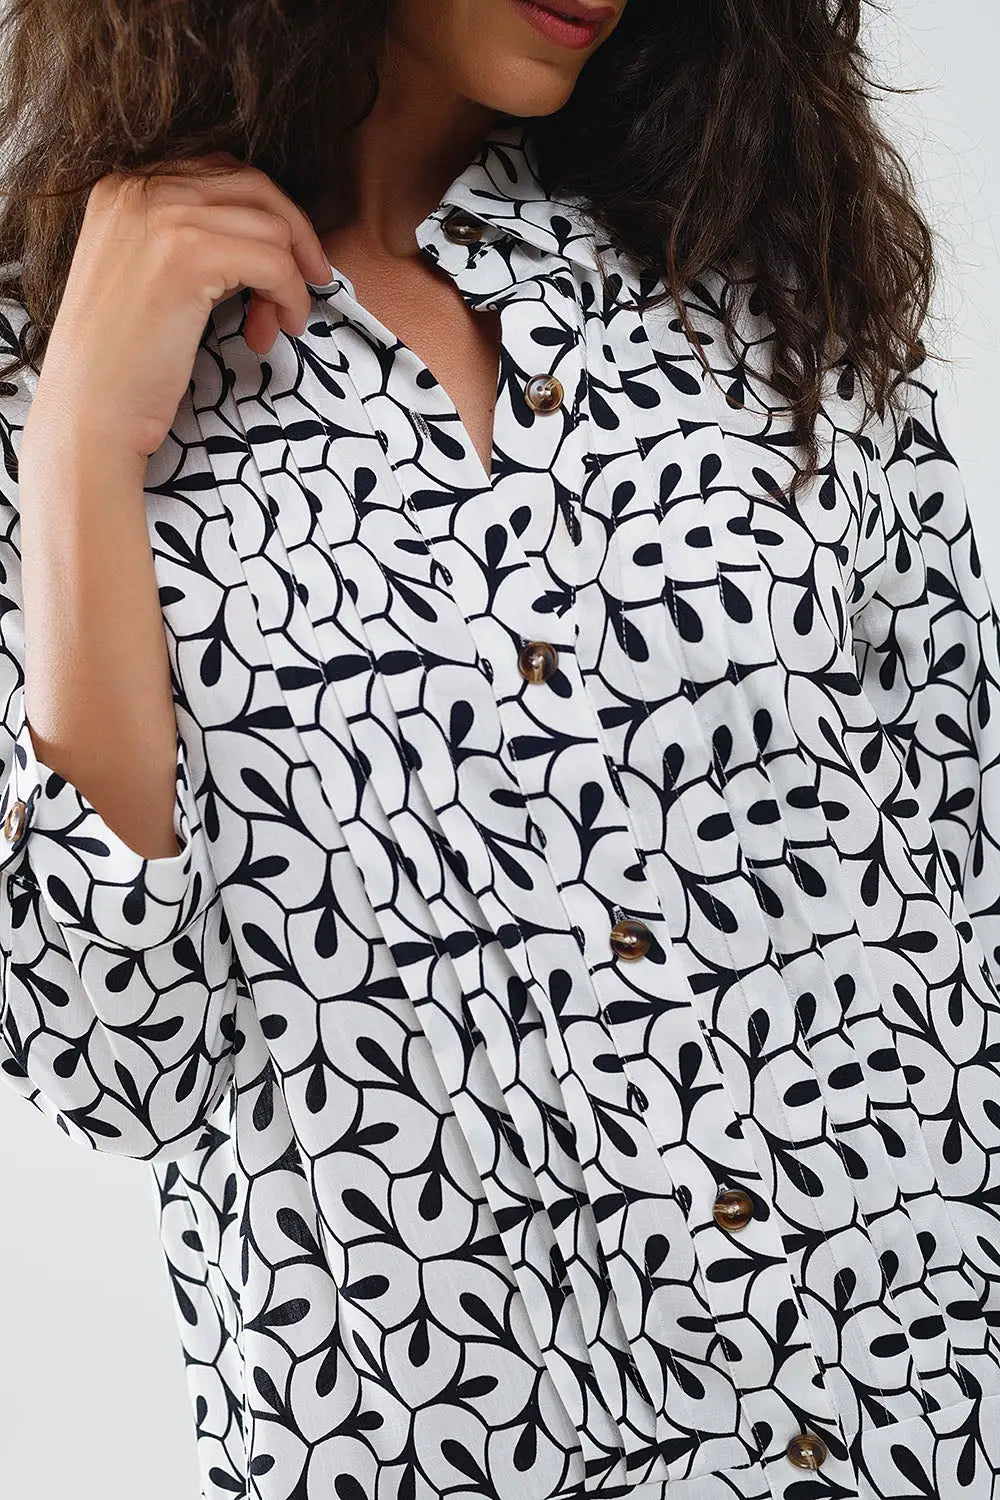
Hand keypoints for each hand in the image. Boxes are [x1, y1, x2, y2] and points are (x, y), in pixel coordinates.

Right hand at [24, 151, 332, 465]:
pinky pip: (274, 263)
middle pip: (253, 186)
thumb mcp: (148, 275)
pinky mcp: (186, 256)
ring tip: (275, 326)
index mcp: (124, 186)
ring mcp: (161, 216)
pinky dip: (291, 297)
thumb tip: (268, 235)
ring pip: (270, 226)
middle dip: (293, 238)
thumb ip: (191, 238)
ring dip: (291, 279)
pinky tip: (278, 329)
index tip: (290, 262)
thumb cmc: (123, 361)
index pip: (222, 172)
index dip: (268, 216)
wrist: (90, 412)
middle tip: (310, 284)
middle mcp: (137, 187)